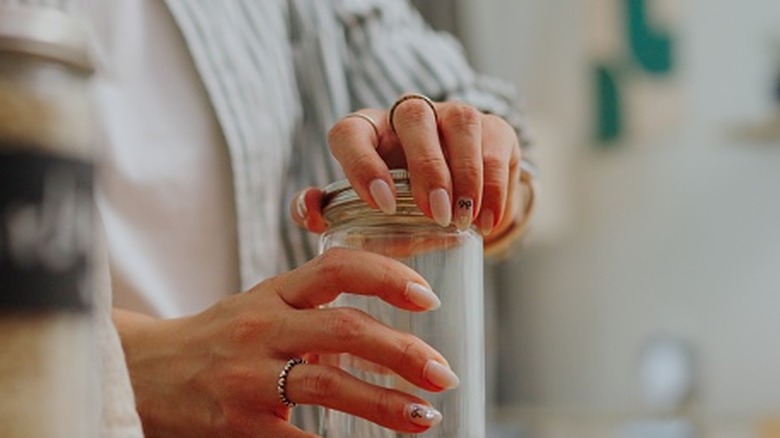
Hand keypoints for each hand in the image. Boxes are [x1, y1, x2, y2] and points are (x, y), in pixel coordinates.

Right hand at [116, 248, 457, 437]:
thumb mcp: (261, 304)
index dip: (388, 277)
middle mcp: (262, 327)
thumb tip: (385, 327)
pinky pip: (300, 437)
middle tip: (442, 372)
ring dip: (386, 403)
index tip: (427, 297)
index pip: (338, 268)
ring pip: (329, 384)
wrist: (144, 372)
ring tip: (425, 416)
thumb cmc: (217, 337)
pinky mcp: (239, 424)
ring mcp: (248, 377)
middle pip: (345, 329)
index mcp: (274, 292)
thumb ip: (312, 307)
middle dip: (402, 352)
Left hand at [291, 95, 523, 241]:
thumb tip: (309, 210)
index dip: (362, 163)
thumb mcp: (365, 215)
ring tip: (464, 220)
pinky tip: (488, 220)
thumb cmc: (397, 205)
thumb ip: (326, 214)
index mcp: (367, 132)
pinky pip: (494, 146)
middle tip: (435, 214)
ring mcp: (452, 116)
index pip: (351, 131)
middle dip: (426, 166)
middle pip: (412, 116)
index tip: (383, 205)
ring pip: (460, 122)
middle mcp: (407, 115)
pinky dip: (495, 187)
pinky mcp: (491, 128)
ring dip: (465, 174)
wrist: (452, 201)